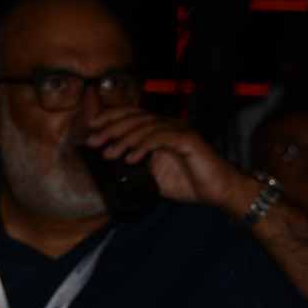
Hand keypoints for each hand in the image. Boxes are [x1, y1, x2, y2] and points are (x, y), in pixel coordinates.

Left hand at [84, 109, 254, 214]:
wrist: (216, 191)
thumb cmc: (188, 182)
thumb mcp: (153, 176)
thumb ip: (136, 167)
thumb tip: (111, 168)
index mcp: (159, 129)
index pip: (131, 116)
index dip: (110, 118)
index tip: (91, 128)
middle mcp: (168, 125)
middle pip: (135, 118)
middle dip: (111, 128)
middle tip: (93, 141)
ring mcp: (179, 130)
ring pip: (146, 127)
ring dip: (124, 140)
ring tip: (109, 153)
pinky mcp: (188, 140)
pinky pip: (161, 139)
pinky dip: (143, 147)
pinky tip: (130, 158)